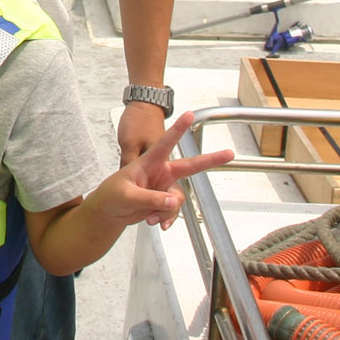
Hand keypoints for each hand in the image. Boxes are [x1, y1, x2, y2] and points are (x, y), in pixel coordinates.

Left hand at [107, 110, 235, 228]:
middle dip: (210, 160)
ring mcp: (163, 187)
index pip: (166, 143)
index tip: (190, 114)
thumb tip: (171, 202)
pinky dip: (165, 218)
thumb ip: (150, 198)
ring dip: (166, 211)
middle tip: (230, 154)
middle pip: (189, 166)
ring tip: (149, 218)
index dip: (178, 129)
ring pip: (177, 199)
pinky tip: (156, 224)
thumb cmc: (112, 195)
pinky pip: (172, 210)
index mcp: (149, 162)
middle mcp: (160, 173)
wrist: (108, 211)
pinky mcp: (163, 201)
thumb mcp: (127, 195)